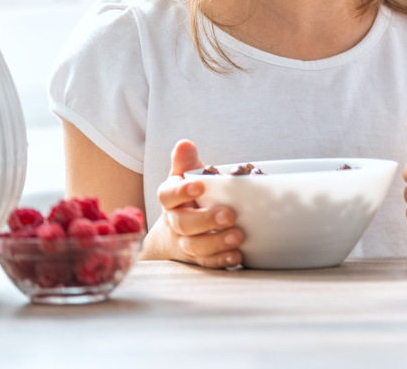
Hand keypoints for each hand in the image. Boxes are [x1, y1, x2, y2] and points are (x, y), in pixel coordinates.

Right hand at [152, 140, 243, 267]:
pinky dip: (222, 260)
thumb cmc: (187, 198)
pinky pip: (208, 263)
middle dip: (206, 220)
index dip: (182, 191)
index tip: (199, 186)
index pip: (168, 195)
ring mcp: (185, 242)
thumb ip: (186, 162)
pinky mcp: (198, 259)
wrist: (174, 232)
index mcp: (170, 200)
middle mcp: (175, 222)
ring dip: (217, 242)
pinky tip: (237, 255)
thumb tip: (185, 144)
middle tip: (229, 215)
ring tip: (238, 235)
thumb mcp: (185, 176)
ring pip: (196, 246)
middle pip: (184, 224)